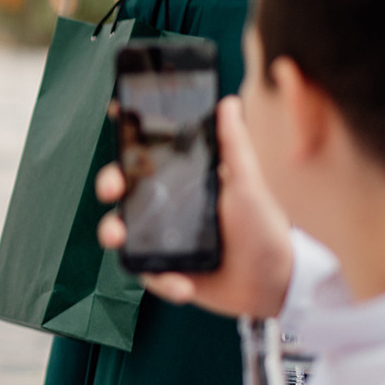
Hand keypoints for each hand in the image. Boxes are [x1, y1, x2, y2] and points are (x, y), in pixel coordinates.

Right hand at [97, 97, 293, 317]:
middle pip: (124, 190)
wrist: (275, 282)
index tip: (117, 115)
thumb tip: (228, 102)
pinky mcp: (166, 272)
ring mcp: (162, 241)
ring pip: (121, 232)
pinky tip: (184, 283)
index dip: (129, 139)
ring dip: (112, 232)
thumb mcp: (247, 183)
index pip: (147, 157)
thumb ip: (234, 145)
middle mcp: (166, 209)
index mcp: (183, 184)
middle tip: (112, 188)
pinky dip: (162, 279)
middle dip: (109, 183)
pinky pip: (148, 274)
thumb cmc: (263, 228)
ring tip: (119, 238)